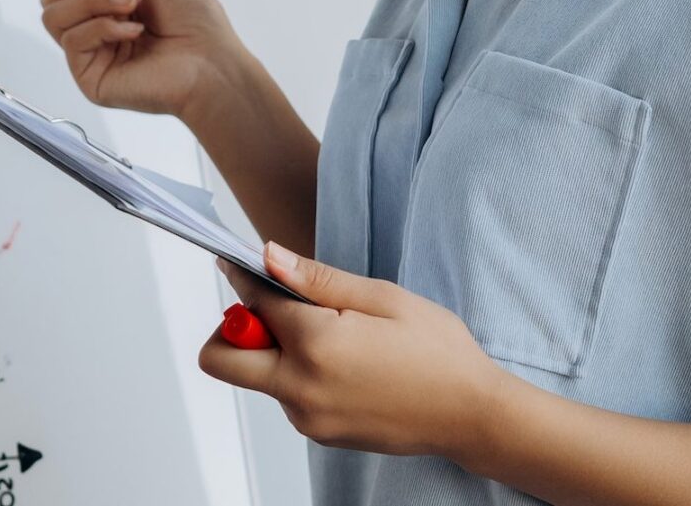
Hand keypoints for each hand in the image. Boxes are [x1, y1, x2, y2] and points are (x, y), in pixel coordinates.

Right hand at [37, 0, 245, 118]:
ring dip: (94, 1)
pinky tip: (134, 32)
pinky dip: (104, 28)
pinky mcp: (89, 76)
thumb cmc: (198, 21)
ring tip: (131, 4)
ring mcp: (92, 52)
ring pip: (55, 15)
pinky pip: (73, 40)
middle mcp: (98, 24)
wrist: (212, 63)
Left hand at [198, 241, 505, 457]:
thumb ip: (317, 279)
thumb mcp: (383, 298)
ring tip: (336, 335)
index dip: (244, 277)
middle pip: (219, 359)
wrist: (471, 415)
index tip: (240, 262)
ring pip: (256, 377)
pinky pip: (285, 396)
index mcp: (316, 345)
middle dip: (235, 327)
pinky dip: (298, 373)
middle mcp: (300, 388)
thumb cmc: (438, 353)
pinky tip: (346, 362)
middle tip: (276, 310)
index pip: (251, 303)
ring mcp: (307, 418)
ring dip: (274, 351)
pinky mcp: (318, 433)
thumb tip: (269, 257)